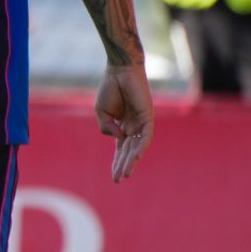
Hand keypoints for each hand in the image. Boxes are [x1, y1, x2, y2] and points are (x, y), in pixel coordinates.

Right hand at [97, 64, 152, 182]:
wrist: (118, 70)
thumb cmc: (109, 88)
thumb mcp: (101, 112)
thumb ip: (106, 127)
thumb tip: (118, 138)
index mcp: (123, 126)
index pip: (121, 149)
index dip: (116, 162)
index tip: (114, 177)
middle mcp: (134, 127)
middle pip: (129, 151)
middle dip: (123, 165)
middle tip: (119, 180)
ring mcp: (142, 122)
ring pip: (138, 147)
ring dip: (132, 160)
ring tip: (126, 174)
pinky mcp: (148, 116)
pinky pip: (146, 136)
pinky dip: (141, 147)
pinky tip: (136, 157)